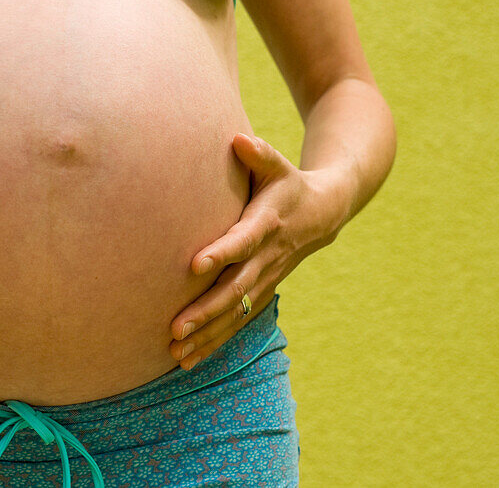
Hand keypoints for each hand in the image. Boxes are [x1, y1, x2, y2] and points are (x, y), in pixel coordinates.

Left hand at [169, 133, 349, 369]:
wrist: (323, 213)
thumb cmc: (287, 183)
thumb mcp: (277, 165)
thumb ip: (258, 154)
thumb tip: (238, 139)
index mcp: (267, 224)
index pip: (242, 241)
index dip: (221, 253)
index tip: (193, 265)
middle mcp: (267, 258)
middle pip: (234, 288)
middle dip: (205, 310)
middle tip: (175, 327)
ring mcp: (265, 279)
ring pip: (235, 313)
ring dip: (207, 335)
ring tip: (177, 352)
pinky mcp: (260, 292)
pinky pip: (237, 322)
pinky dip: (214, 342)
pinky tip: (187, 360)